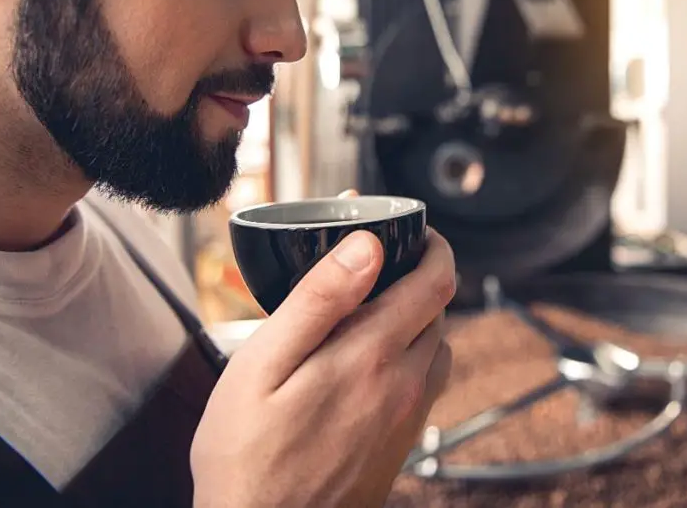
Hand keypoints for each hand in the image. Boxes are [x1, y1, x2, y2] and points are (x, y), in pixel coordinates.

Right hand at [190, 224, 454, 507]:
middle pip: (439, 310)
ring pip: (436, 347)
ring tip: (372, 307)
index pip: (436, 280)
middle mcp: (406, 386)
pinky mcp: (401, 445)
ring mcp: (408, 419)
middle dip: (418, 275)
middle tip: (378, 261)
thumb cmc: (248, 457)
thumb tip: (368, 244)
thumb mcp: (263, 365)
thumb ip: (320, 299)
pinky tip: (369, 362)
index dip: (431, 244)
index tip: (412, 228)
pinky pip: (426, 384)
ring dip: (418, 318)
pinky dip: (411, 356)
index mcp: (374, 355)